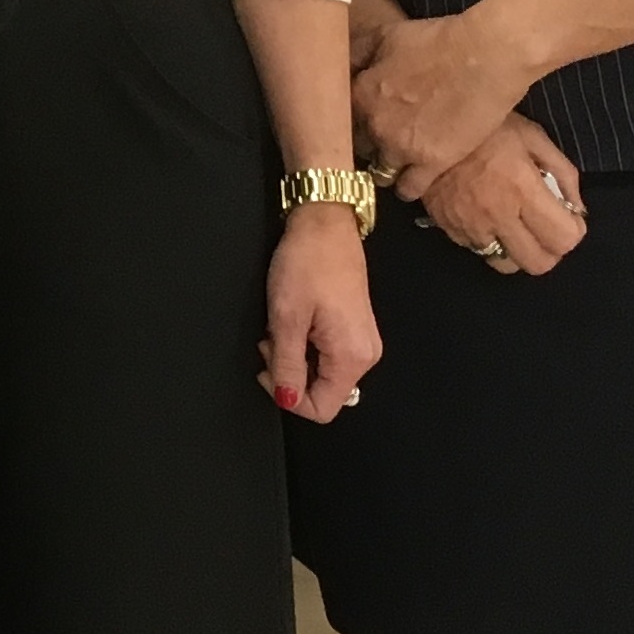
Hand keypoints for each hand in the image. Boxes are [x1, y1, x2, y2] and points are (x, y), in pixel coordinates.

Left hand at [257, 203, 382, 421]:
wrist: (325, 225)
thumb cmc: (309, 261)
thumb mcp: (287, 316)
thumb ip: (287, 364)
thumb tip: (286, 398)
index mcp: (352, 357)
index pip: (323, 409)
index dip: (288, 397)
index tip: (269, 369)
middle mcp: (365, 355)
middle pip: (323, 392)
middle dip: (289, 373)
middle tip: (272, 340)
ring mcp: (361, 342)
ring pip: (321, 373)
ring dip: (294, 357)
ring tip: (283, 325)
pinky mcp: (354, 330)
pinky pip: (326, 355)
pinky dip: (304, 345)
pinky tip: (295, 321)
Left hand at [350, 9, 541, 193]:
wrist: (486, 55)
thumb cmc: (437, 40)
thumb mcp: (385, 35)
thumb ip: (355, 54)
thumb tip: (338, 66)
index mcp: (359, 94)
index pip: (337, 120)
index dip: (348, 120)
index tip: (358, 120)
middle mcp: (374, 125)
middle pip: (356, 148)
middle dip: (366, 144)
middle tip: (380, 138)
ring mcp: (402, 148)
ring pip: (378, 173)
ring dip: (384, 168)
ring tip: (396, 160)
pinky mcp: (432, 163)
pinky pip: (408, 189)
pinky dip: (406, 187)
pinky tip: (411, 179)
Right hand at [421, 116, 587, 275]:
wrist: (426, 123)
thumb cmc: (487, 126)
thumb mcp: (533, 137)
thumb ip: (563, 173)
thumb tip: (577, 209)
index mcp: (524, 189)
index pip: (562, 239)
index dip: (574, 232)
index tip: (569, 217)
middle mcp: (498, 215)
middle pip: (536, 264)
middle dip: (549, 251)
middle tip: (546, 230)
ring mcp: (470, 225)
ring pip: (504, 264)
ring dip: (517, 251)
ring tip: (517, 229)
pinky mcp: (446, 227)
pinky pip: (476, 250)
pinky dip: (489, 241)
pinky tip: (489, 218)